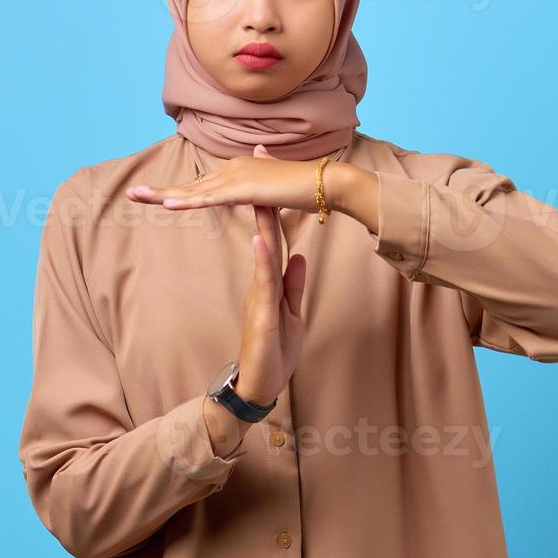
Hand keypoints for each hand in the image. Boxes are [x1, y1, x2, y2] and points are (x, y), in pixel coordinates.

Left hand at [124, 145, 319, 212]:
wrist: (324, 183)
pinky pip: (210, 199)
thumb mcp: (276, 180)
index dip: (178, 191)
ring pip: (193, 191)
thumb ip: (264, 170)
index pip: (202, 184)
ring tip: (136, 196)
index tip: (155, 196)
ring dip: (163, 195)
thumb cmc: (304, 186)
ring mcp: (237, 177)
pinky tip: (167, 206)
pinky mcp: (244, 190)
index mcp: (238, 169)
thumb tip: (259, 155)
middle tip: (131, 194)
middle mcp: (233, 168)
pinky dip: (188, 203)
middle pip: (190, 185)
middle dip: (159, 191)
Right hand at [234, 151, 307, 405]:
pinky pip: (262, 282)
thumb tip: (299, 256)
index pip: (274, 239)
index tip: (275, 182)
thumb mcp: (291, 313)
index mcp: (270, 282)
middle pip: (264, 237)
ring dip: (260, 224)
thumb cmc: (274, 352)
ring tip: (259, 195)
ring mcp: (259, 297)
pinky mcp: (262, 313)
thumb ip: (294, 284)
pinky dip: (262, 259)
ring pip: (261, 254)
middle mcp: (261, 283)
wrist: (260, 386)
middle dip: (263, 204)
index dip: (275, 210)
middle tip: (258, 171)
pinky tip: (260, 239)